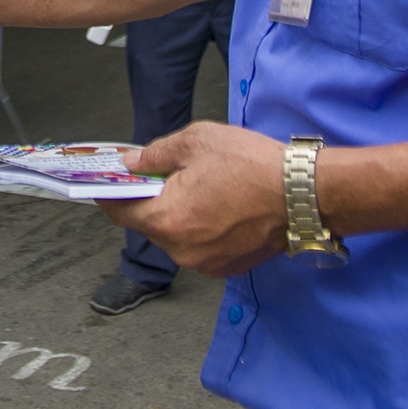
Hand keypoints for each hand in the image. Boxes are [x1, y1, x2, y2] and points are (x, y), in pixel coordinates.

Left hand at [98, 123, 288, 277]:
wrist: (304, 194)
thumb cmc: (253, 166)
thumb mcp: (196, 142)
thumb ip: (155, 155)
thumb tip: (132, 164)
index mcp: (168, 220)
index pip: (120, 212)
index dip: (109, 194)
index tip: (103, 183)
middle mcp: (182, 250)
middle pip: (147, 224)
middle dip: (148, 199)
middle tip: (158, 174)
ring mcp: (204, 263)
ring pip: (174, 236)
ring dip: (175, 213)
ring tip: (195, 186)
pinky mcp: (225, 266)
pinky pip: (197, 246)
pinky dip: (198, 227)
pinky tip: (214, 204)